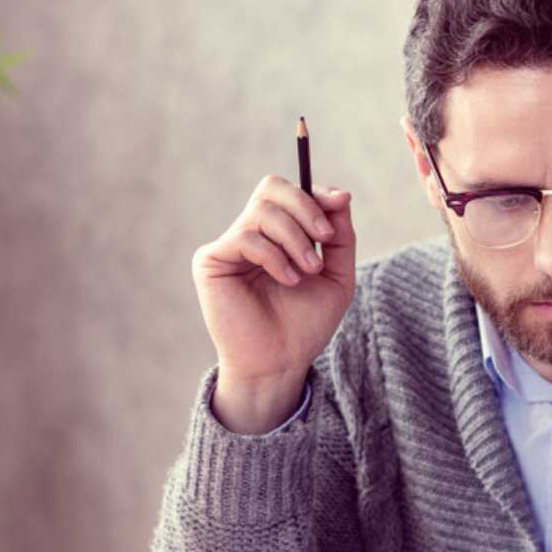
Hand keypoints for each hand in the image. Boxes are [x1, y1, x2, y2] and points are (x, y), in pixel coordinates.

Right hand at [192, 176, 356, 433]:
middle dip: (305, 208)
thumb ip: (340, 236)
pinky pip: (246, 237)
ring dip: (295, 239)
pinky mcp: (210, 261)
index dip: (314, 194)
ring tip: (308, 270)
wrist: (280, 363)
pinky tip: (287, 280)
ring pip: (263, 211)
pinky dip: (274, 256)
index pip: (289, 193)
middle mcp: (250, 235)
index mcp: (276, 236)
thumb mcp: (336, 276)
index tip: (339, 204)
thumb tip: (340, 195)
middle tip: (325, 239)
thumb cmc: (305, 325)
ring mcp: (229, 246)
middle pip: (272, 188)